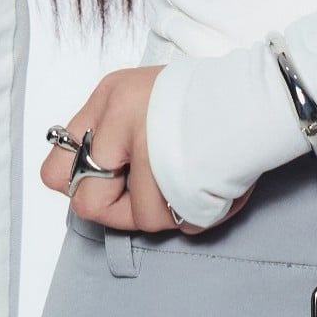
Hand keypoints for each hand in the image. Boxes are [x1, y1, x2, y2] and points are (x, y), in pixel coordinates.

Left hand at [41, 63, 254, 234]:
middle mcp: (122, 116)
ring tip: (192, 178)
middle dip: (119, 211)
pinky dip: (196, 213)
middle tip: (152, 192)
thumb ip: (111, 137)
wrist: (261, 94)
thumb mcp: (142, 99)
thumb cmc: (204, 100)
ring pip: (142, 218)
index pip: (56, 167)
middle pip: (88, 204)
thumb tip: (88, 184)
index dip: (80, 186)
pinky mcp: (183, 171)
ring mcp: (152, 144)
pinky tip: (208, 183)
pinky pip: (178, 222)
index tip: (111, 181)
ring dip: (170, 210)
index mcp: (109, 97)